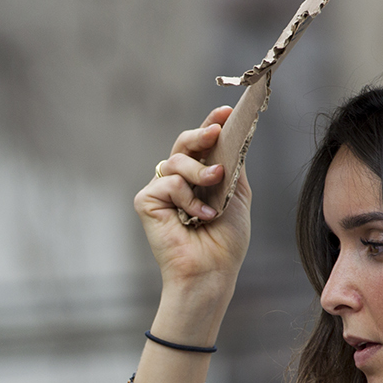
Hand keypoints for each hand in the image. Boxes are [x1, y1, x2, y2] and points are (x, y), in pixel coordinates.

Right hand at [135, 106, 253, 299]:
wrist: (211, 270)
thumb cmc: (225, 241)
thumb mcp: (237, 194)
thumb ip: (232, 164)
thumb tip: (235, 133)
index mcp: (197, 178)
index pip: (201, 145)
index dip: (211, 124)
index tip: (227, 112)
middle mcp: (176, 181)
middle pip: (183, 143)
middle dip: (200, 134)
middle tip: (215, 132)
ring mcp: (159, 191)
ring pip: (176, 161)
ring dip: (200, 173)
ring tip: (215, 191)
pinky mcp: (146, 202)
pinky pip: (168, 183)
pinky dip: (186, 197)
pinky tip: (197, 217)